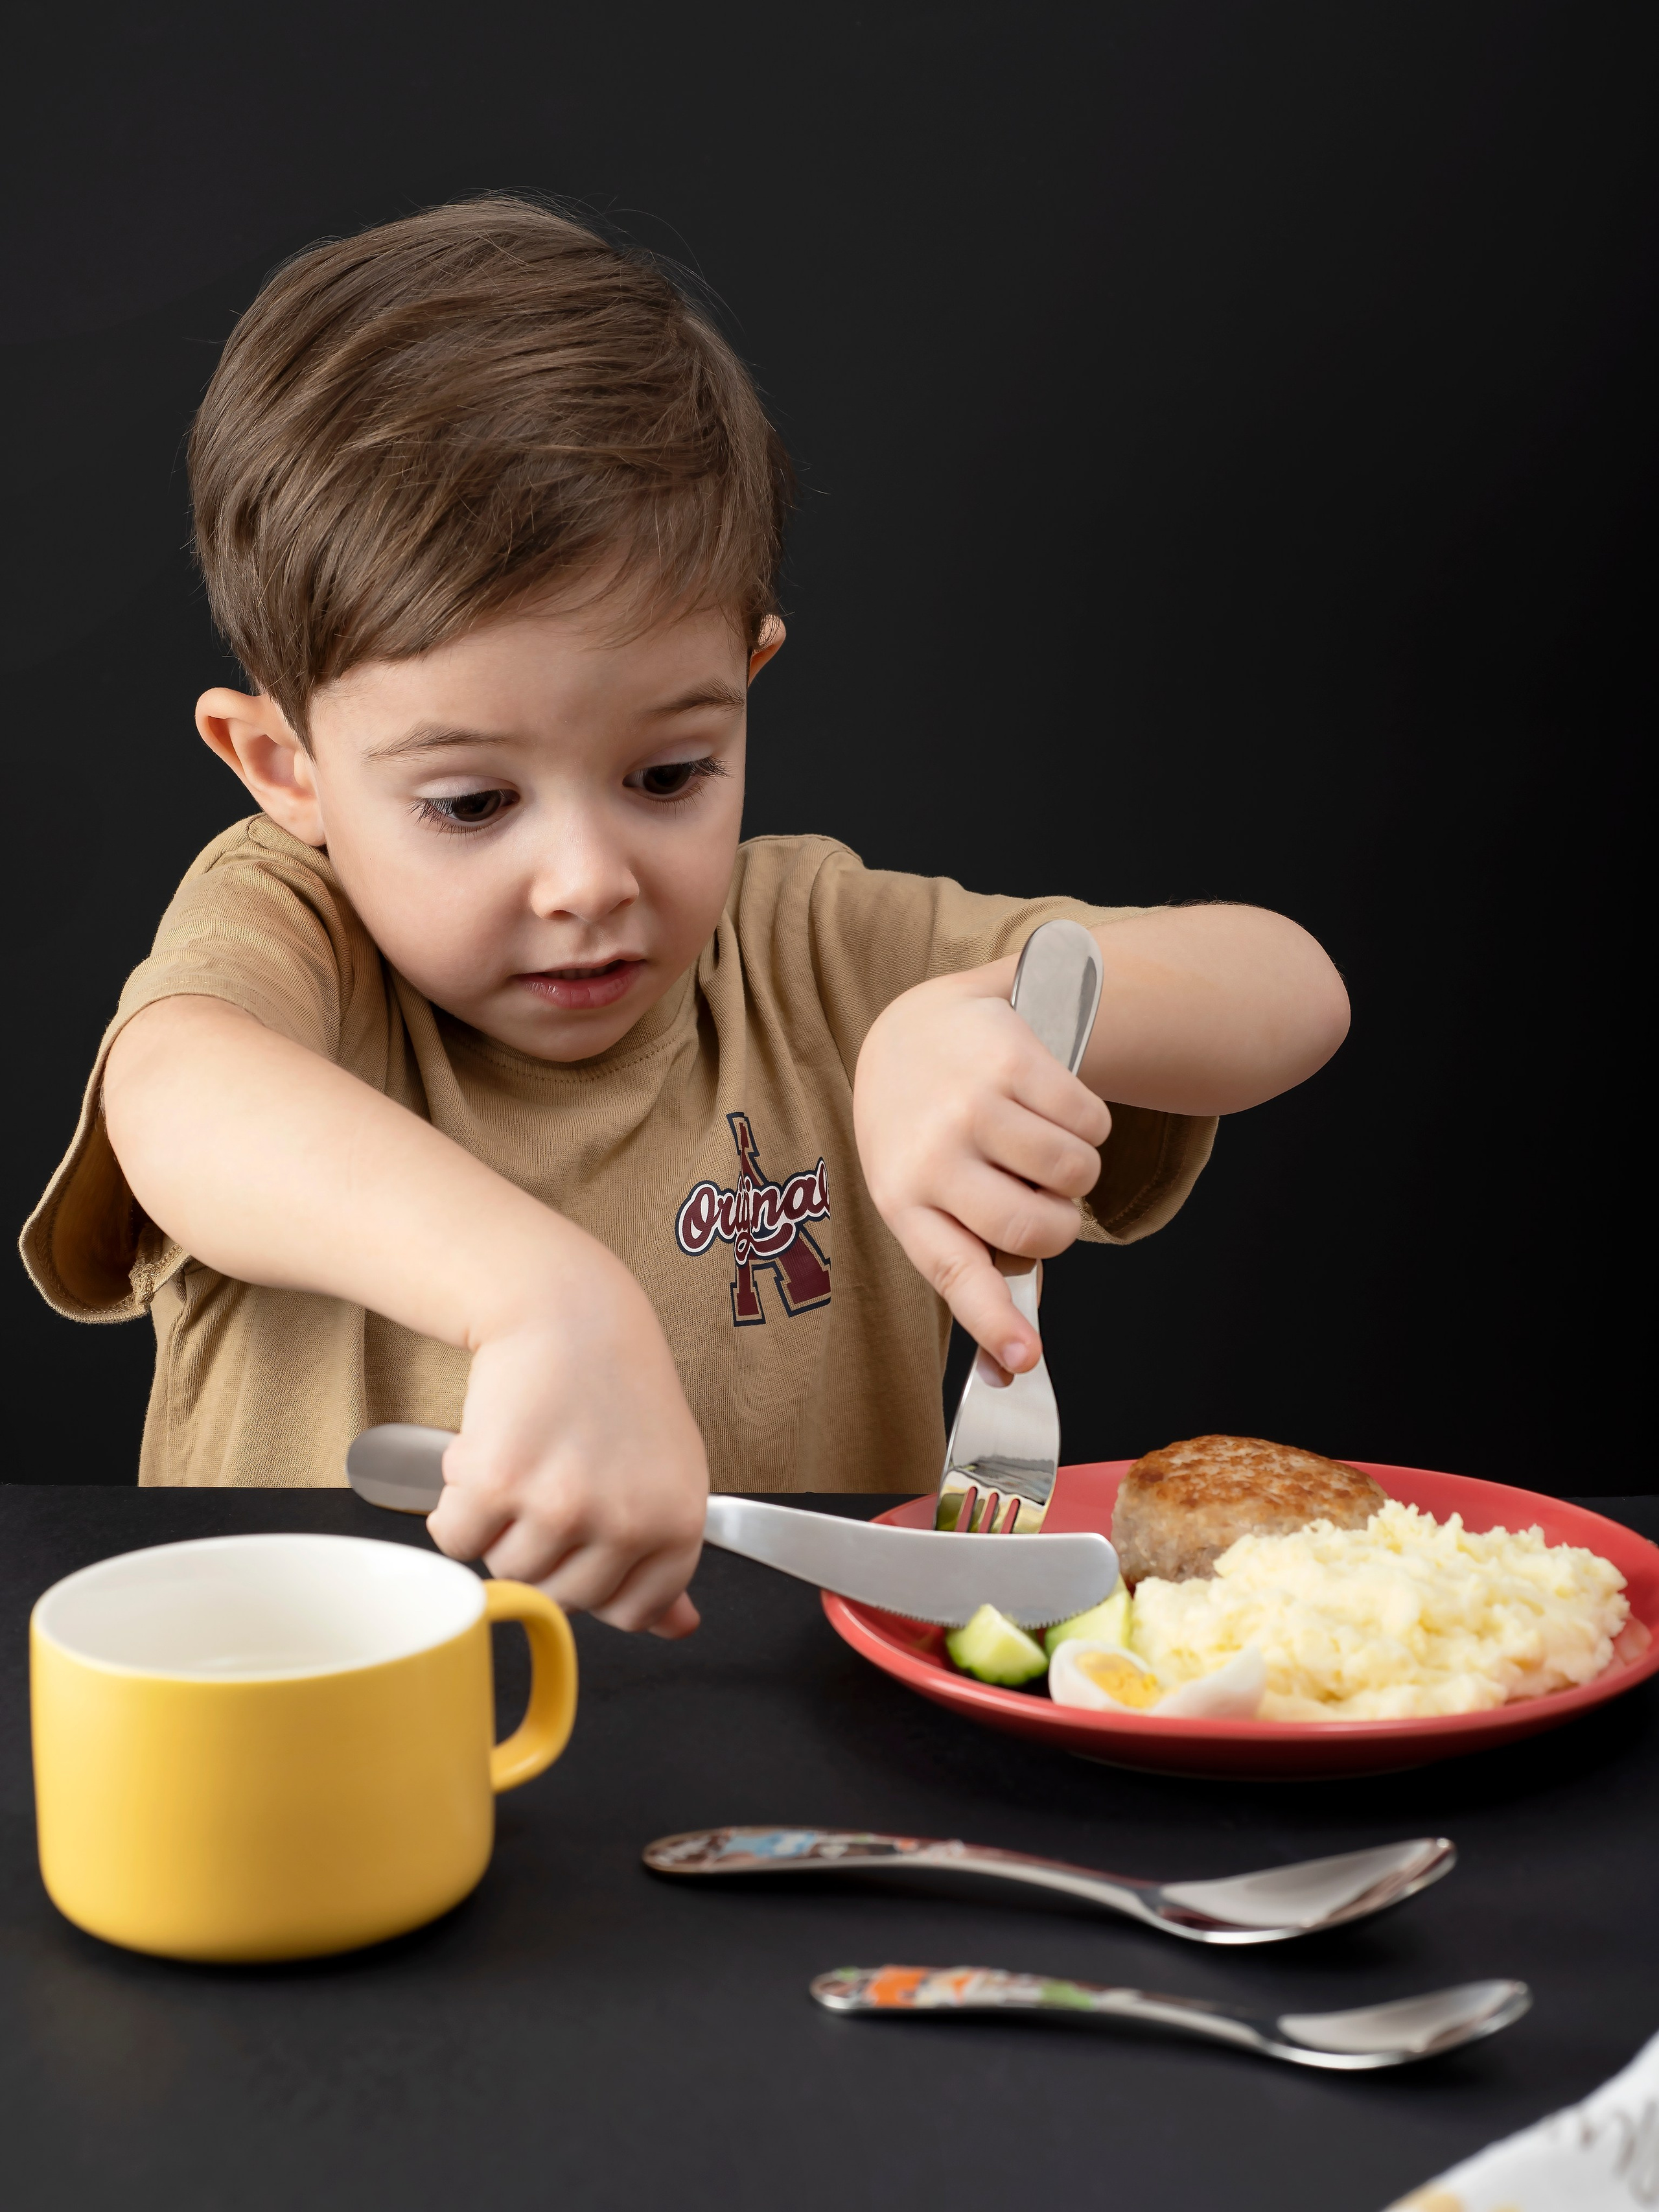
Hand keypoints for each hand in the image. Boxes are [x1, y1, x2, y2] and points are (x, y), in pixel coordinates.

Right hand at [426, 1251, 709, 1637]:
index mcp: (677, 1525)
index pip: (627, 1612)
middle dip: (543, 1549)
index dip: (594, 1576)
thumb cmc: (617, 1386)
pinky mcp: (497, 1484)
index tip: (584, 1537)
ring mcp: (560, 1506)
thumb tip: (678, 1629)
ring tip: (521, 1459)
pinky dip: (454, 1507)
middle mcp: (625, 1522)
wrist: (565, 1309)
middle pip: (558, 1597)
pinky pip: (456, 1540)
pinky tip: (483, 1456)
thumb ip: (666, 1559)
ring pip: (505, 1571)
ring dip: (498, 1525)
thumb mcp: (669, 1471)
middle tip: (550, 1480)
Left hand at [853, 961, 1110, 1373]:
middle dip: (1061, 1226)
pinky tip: (1052, 1107)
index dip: (993, 1320)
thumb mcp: (921, 1199)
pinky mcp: (1011, 1060)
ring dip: (1078, 1173)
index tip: (1025, 1358)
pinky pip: (1091, 1121)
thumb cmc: (924, 1139)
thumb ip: (970, 1273)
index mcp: (902, 1202)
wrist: (909, 1033)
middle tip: (1043, 1202)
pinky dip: (1091, 1125)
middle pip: (1037, 1227)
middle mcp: (931, 1154)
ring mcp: (970, 1103)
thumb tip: (1013, 1370)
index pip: (955, 1272)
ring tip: (1041, 1150)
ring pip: (1075, 1173)